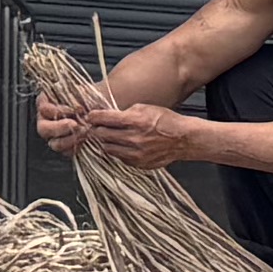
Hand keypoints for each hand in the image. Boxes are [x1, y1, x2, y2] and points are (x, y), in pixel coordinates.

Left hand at [54, 97, 195, 168]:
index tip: (89, 116)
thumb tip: (109, 115)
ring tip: (107, 136)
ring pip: (108, 148)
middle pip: (102, 135)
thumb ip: (126, 112)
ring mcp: (136, 153)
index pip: (105, 119)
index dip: (93, 117)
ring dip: (105, 142)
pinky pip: (119, 158)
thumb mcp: (145, 108)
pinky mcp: (139, 164)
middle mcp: (134, 138)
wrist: (183, 139)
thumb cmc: (165, 120)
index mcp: (135, 121)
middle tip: (94, 127)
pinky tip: (120, 145)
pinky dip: (117, 151)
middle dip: (96, 130)